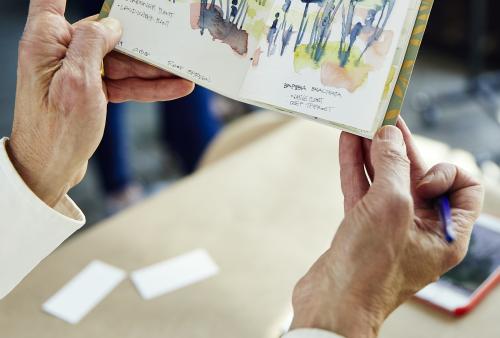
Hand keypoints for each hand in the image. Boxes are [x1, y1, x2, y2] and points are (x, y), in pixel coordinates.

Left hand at [7, 0, 193, 206]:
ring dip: (151, 69)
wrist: (49, 171)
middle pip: (104, 35)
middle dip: (140, 43)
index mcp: (46, 41)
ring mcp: (76, 73)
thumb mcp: (78, 82)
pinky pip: (122, 83)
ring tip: (184, 71)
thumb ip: (92, 44)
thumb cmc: (56, 130)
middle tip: (172, 42)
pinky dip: (146, 86)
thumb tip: (111, 24)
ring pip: (119, 62)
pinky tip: (174, 86)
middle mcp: (59, 52)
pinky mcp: (89, 92)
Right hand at [291, 120, 483, 337]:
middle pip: (416, 176)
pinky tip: (346, 144)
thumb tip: (388, 135)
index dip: (443, 172)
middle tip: (385, 118)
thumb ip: (392, 165)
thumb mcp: (391, 206)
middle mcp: (420, 228)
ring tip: (360, 123)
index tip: (418, 175)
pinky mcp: (360, 227)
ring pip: (384, 180)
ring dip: (372, 151)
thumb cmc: (370, 266)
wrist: (332, 302)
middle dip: (400, 147)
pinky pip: (361, 190)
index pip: (463, 187)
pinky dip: (355, 166)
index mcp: (445, 232)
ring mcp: (388, 228)